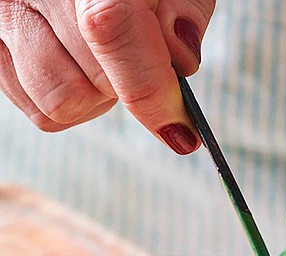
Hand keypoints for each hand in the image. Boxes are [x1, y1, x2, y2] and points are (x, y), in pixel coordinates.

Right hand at [0, 0, 214, 152]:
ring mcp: (5, 19)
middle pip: (93, 81)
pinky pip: (35, 108)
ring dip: (94, 98)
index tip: (179, 128)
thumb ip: (183, 8)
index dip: (151, 89)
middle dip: (127, 82)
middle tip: (137, 53)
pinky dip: (67, 100)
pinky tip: (78, 67)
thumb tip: (180, 59)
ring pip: (58, 104)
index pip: (111, 29)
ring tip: (104, 60)